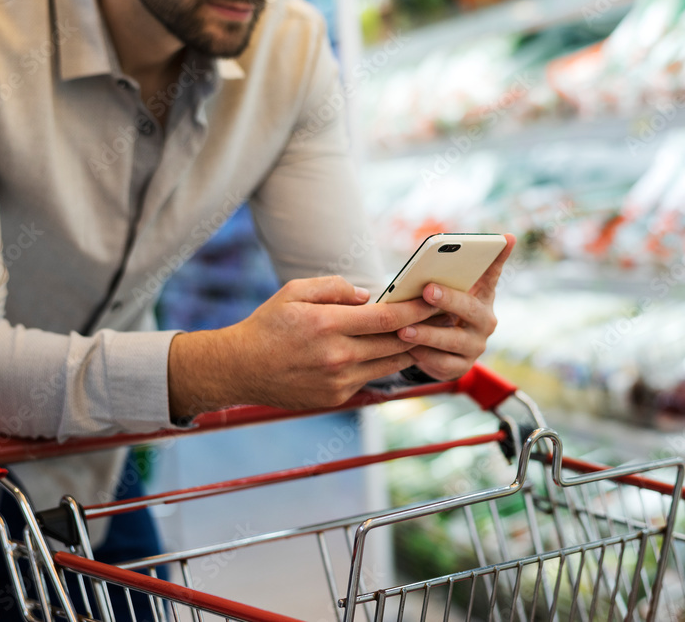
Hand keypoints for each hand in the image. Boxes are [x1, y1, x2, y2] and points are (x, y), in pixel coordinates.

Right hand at [168, 275, 439, 418]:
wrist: (239, 370)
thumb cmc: (267, 325)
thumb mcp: (294, 292)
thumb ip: (334, 287)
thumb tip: (368, 294)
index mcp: (327, 325)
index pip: (387, 317)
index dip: (417, 308)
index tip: (437, 299)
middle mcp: (337, 356)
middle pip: (396, 342)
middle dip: (423, 328)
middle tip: (445, 315)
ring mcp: (338, 381)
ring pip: (390, 364)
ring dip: (410, 348)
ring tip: (428, 332)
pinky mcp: (336, 397)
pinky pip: (370, 378)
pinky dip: (383, 364)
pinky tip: (393, 351)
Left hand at [396, 234, 515, 379]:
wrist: (438, 353)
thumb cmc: (439, 314)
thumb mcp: (444, 294)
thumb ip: (441, 279)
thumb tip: (426, 264)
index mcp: (483, 298)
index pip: (492, 274)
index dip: (499, 257)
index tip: (506, 237)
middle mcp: (485, 321)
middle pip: (470, 309)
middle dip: (449, 299)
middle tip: (427, 290)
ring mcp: (475, 346)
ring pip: (453, 340)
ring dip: (427, 333)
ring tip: (404, 329)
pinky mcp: (461, 367)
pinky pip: (442, 362)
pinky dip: (423, 354)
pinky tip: (407, 348)